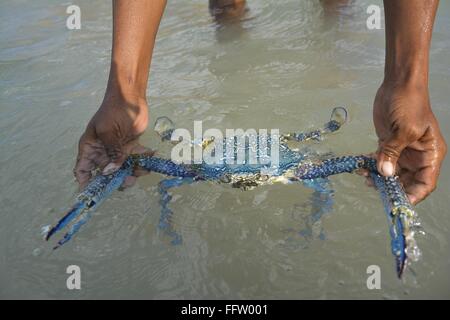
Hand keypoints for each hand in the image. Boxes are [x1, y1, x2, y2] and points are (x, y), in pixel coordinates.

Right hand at [74, 92, 149, 188]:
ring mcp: (116, 150)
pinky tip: (151, 154)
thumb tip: (110, 172)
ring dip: (133, 171)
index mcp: (90, 147)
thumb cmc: (114, 111)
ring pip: (123, 169)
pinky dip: (142, 160)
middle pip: (106, 174)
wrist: (131, 97)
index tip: (96, 193)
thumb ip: (111, 153)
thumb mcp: (109, 132)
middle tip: (130, 180)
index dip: (86, 183)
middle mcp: (102, 151)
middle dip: (117, 179)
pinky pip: (135, 159)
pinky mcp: (130, 147)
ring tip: (144, 168)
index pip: (82, 169)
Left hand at [373, 82, 446, 203]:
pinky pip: (381, 161)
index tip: (396, 202)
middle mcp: (418, 156)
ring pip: (392, 173)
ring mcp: (402, 151)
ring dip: (379, 178)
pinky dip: (372, 166)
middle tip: (375, 189)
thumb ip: (393, 153)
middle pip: (407, 182)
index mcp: (430, 154)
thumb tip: (385, 173)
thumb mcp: (404, 129)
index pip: (425, 183)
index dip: (413, 195)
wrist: (398, 84)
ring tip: (365, 177)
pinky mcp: (389, 145)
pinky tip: (362, 167)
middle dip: (392, 188)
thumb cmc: (409, 104)